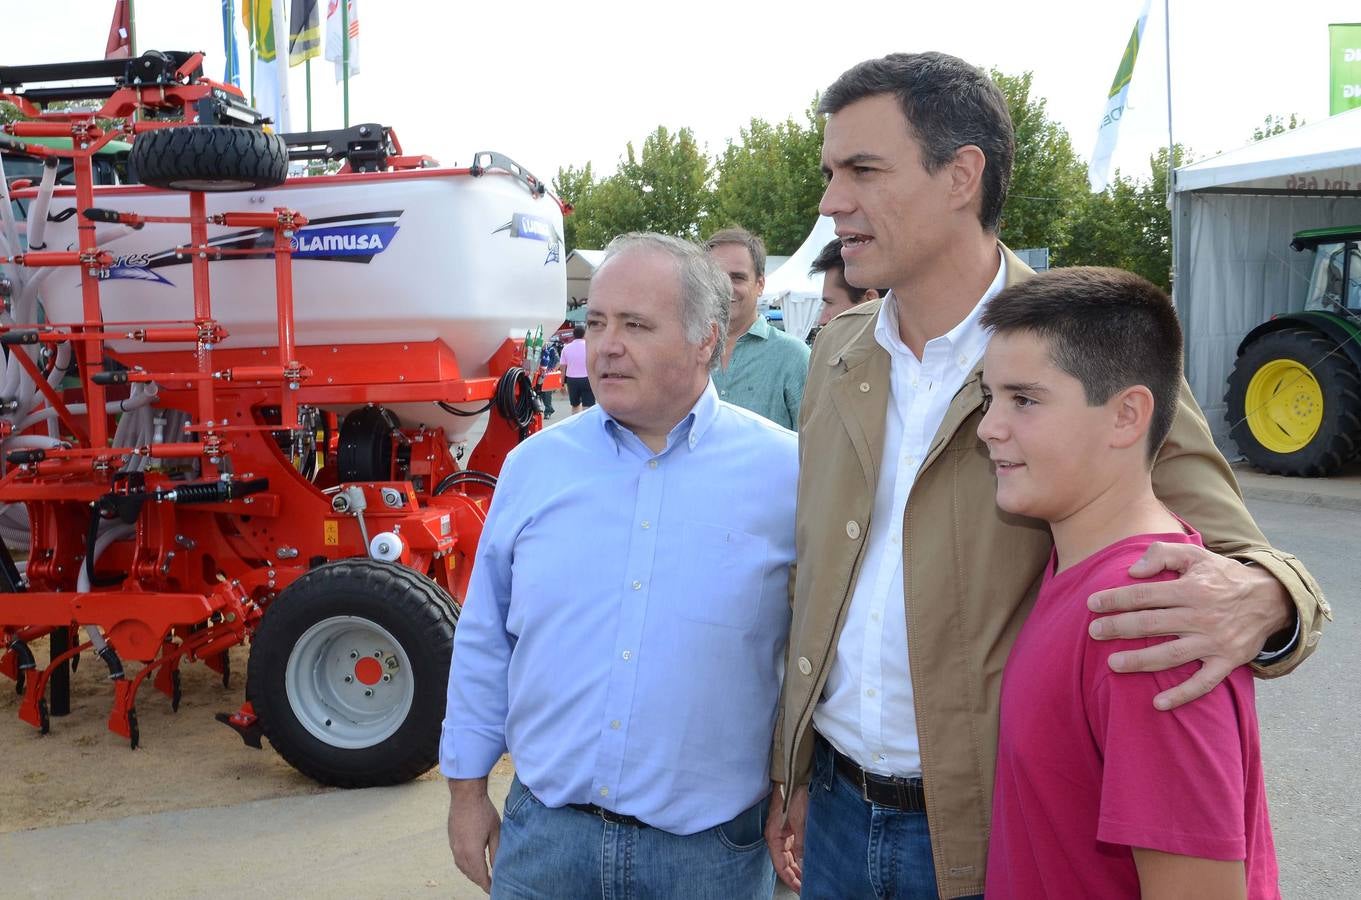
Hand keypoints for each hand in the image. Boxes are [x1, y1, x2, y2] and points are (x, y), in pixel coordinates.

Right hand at [447, 778, 500, 893]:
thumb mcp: (496, 832)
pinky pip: (457, 859)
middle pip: (470, 874)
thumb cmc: (483, 811)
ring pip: (462, 868)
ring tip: (482, 876)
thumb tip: (497, 868)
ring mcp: (454, 846)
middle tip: (490, 884)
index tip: (494, 889)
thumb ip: (496, 852)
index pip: (480, 876)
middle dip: (480, 881)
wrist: (465, 795)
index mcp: (472, 852)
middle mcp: (460, 852)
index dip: (488, 885)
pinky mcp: (451, 840)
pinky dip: (465, 866)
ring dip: (472, 874)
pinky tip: (471, 864)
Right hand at [765, 781, 806, 891]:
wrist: (795, 776)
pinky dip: (800, 856)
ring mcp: (784, 831)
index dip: (790, 879)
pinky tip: (807, 861)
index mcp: (774, 836)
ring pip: (789, 856)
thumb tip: (802, 863)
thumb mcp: (799, 822)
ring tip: (807, 879)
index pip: (780, 865)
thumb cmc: (793, 795)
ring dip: (797, 867)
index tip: (800, 889)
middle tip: (805, 887)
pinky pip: (794, 846)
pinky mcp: (791, 826)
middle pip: (784, 862)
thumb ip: (801, 844)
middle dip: (794, 876)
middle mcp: (777, 836)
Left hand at [1086, 542, 1291, 710]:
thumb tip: (1133, 571)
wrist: (1271, 599)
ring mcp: (1214, 642)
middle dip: (1119, 628)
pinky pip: (1203, 683)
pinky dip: (1182, 695)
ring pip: (1171, 655)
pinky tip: (1158, 703)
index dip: (1116, 599)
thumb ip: (1163, 555)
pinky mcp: (1227, 662)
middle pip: (1152, 624)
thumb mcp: (1196, 554)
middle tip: (1093, 632)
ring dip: (1140, 661)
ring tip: (1113, 664)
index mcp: (1191, 589)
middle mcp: (1201, 616)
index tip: (1092, 604)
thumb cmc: (1223, 576)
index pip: (1145, 595)